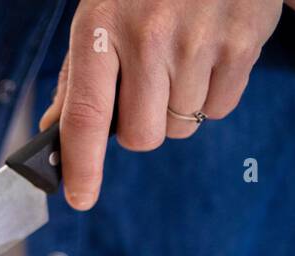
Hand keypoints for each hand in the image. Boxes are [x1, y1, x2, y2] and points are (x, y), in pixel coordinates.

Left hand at [40, 0, 282, 209]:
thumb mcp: (99, 17)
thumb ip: (76, 77)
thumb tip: (52, 131)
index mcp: (99, 29)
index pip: (85, 115)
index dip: (82, 167)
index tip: (80, 199)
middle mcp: (148, 36)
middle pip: (141, 136)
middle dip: (140, 128)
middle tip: (144, 92)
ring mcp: (198, 40)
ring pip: (180, 126)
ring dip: (176, 108)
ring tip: (179, 59)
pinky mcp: (242, 42)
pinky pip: (219, 108)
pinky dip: (211, 94)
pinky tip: (206, 56)